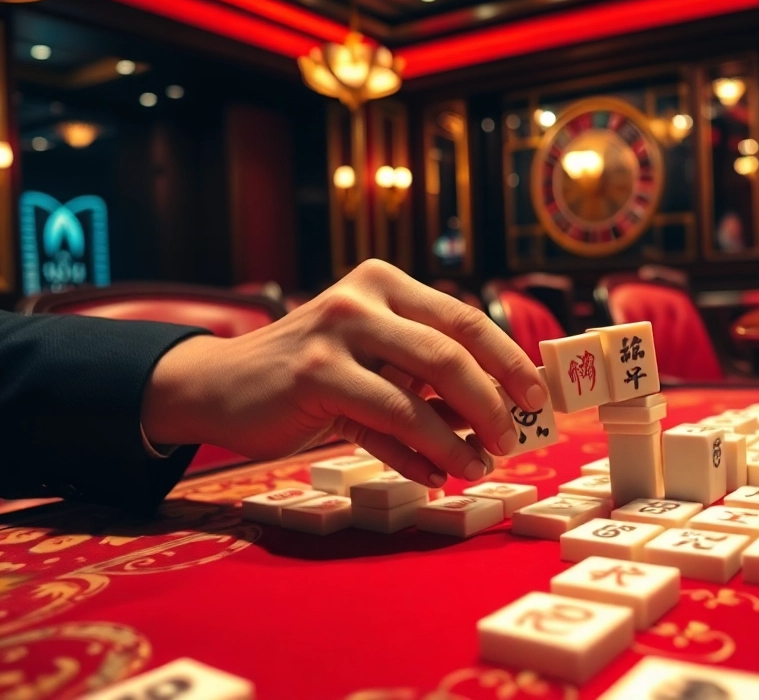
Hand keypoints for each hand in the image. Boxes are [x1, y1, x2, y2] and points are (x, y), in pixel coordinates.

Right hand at [141, 260, 547, 486]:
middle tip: (516, 438)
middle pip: (450, 353)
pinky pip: (382, 424)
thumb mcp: (371, 355)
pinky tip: (433, 475)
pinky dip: (414, 456)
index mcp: (385, 283)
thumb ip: (423, 372)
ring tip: (478, 467)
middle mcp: (362, 299)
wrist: (220, 385)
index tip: (538, 396)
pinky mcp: (313, 377)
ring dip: (456, 441)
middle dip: (493, 401)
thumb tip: (496, 411)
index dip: (509, 358)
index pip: (464, 318)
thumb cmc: (311, 372)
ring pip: (418, 394)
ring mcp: (335, 335)